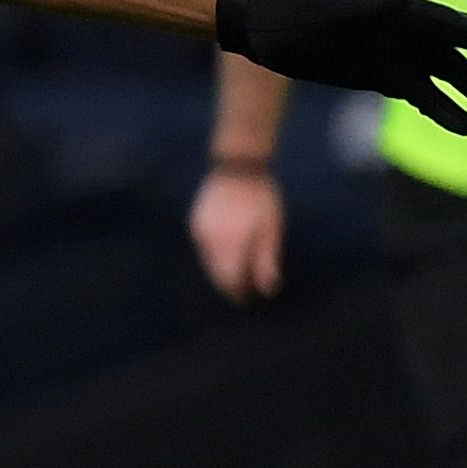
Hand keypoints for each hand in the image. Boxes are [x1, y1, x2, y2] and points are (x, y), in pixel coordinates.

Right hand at [189, 164, 285, 301]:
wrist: (238, 167)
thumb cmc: (262, 198)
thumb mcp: (272, 228)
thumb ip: (266, 260)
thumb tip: (266, 290)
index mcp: (230, 243)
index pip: (229, 280)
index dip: (238, 293)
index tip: (248, 299)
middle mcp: (209, 240)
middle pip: (216, 274)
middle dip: (229, 284)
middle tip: (244, 291)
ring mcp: (199, 232)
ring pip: (208, 263)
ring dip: (221, 270)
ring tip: (237, 272)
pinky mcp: (195, 224)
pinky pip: (204, 249)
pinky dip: (214, 256)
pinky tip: (227, 253)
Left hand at [214, 0, 466, 134]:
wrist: (264, 26)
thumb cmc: (293, 9)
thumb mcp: (324, 6)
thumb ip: (363, 6)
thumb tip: (404, 0)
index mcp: (399, 10)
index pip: (452, 27)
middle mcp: (404, 32)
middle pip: (457, 53)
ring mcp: (395, 55)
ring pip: (444, 77)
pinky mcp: (381, 76)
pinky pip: (420, 94)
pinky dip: (443, 110)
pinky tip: (465, 126)